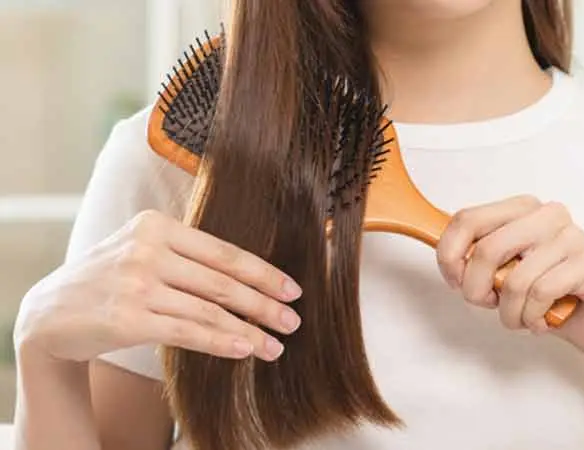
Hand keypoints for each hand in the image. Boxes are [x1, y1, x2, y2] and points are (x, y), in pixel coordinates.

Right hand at [14, 210, 302, 363]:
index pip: (224, 252)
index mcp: (158, 225)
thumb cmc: (110, 279)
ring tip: (276, 346)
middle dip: (264, 304)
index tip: (292, 289)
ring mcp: (136, 283)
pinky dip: (221, 342)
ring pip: (209, 310)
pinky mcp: (127, 318)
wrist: (51, 310)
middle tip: (293, 321)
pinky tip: (245, 350)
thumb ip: (188, 254)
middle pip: (222, 282)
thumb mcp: (143, 249)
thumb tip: (251, 277)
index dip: (263, 273)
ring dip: (250, 331)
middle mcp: (148, 249)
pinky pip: (187, 332)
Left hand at [436, 195, 583, 353]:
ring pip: (515, 280)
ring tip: (518, 317)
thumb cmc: (539, 291)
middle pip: (487, 250)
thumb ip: (475, 257)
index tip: (454, 280)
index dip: (449, 255)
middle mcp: (547, 215)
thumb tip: (449, 258)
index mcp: (520, 208)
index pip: (467, 219)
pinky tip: (539, 319)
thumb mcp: (499, 270)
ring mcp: (572, 237)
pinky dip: (532, 316)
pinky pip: (542, 293)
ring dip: (509, 312)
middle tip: (487, 303)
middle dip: (476, 289)